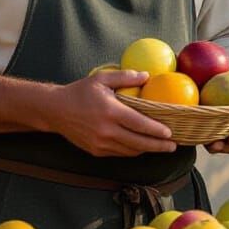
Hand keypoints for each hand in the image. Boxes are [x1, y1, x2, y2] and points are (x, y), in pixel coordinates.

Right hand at [43, 69, 177, 156]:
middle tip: (173, 146)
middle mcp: (106, 130)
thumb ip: (125, 76)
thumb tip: (147, 76)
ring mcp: (100, 143)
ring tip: (161, 146)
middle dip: (158, 146)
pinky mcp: (96, 150)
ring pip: (130, 151)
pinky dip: (132, 151)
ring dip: (147, 150)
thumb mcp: (102, 78)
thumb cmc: (80, 92)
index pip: (139, 124)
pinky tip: (141, 146)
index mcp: (110, 112)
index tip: (169, 133)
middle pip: (138, 143)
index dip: (156, 131)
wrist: (55, 110)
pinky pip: (119, 153)